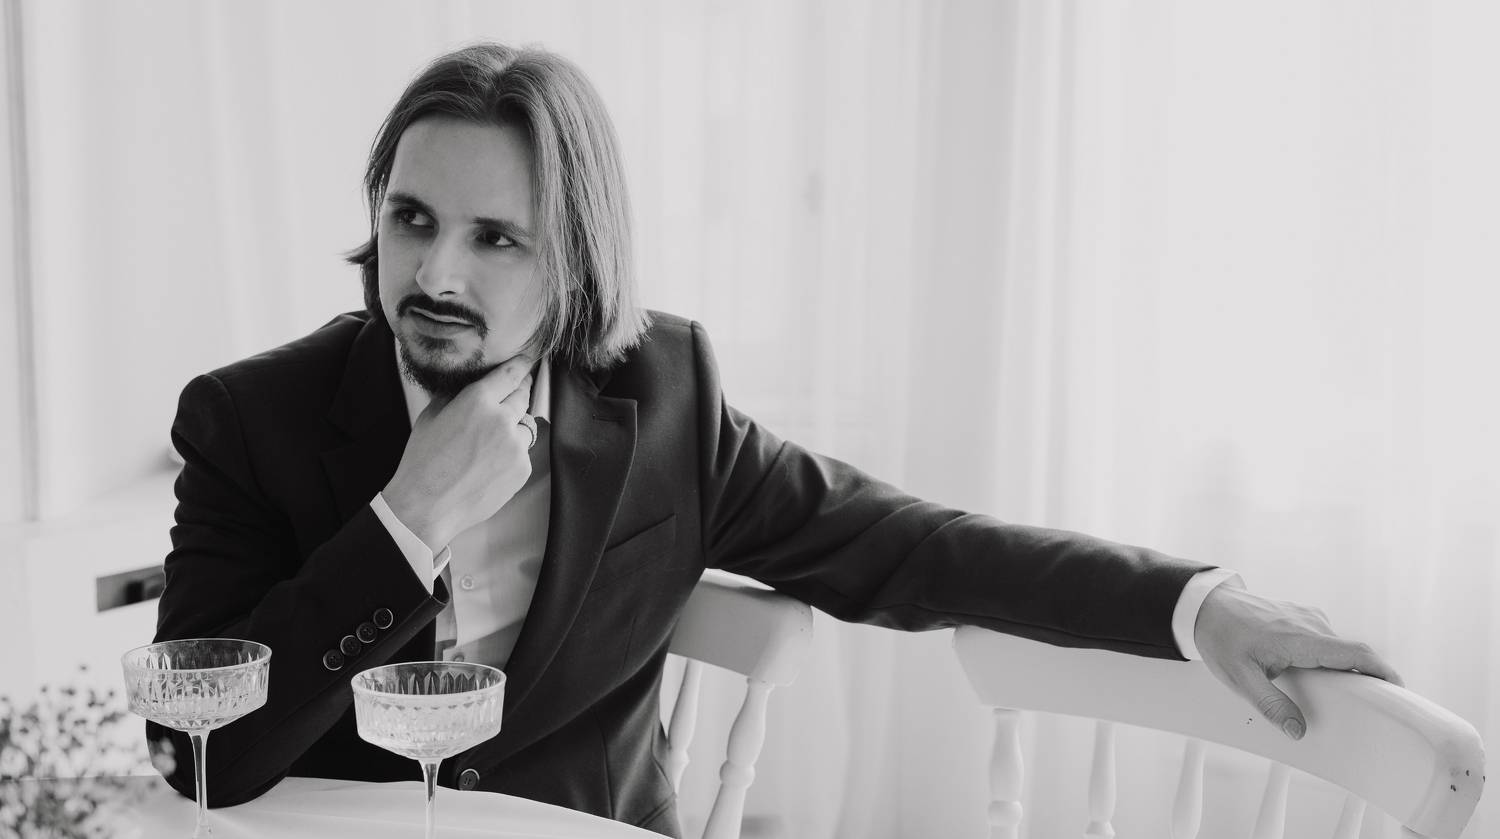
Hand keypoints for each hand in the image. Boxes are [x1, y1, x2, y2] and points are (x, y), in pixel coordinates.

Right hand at [382, 355, 536, 550]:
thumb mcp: (432, 416)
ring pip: (525, 426)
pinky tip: (490, 463)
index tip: (528, 359)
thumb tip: (470, 385)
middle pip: (523, 396)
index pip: (510, 374)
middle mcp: (502, 420)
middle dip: (519, 392)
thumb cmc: (423, 461)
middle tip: (512, 393)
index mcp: (477, 401)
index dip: (522, 365)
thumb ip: (456, 395)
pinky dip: (512, 453)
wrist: (427, 506)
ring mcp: (515, 446)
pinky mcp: (522, 469)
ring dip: (514, 426)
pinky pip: (523, 452)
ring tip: (490, 440)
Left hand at [1194, 584, 1402, 739]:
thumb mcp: (1240, 678)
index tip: (1399, 692)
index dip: (1383, 672)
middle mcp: (1312, 623)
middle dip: (1365, 678)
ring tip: (1339, 696)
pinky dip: (1329, 658)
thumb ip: (1271, 704)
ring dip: (1342, 669)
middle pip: (1352, 653)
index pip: (1356, 652)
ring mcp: (1307, 617)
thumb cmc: (1221, 639)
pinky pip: (1325, 640)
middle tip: (1369, 706)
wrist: (1205, 606)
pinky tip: (1315, 677)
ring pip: (1337, 647)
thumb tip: (1298, 730)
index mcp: (1302, 638)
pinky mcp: (1301, 617)